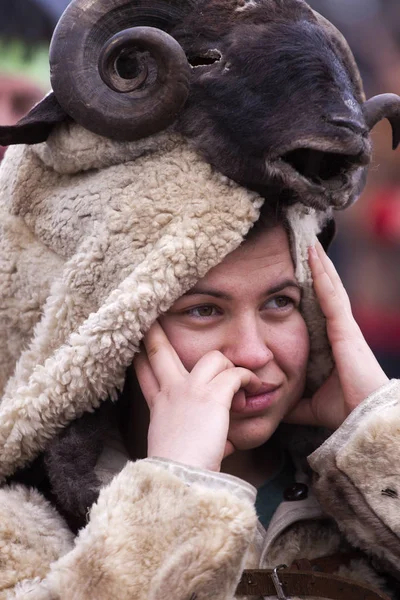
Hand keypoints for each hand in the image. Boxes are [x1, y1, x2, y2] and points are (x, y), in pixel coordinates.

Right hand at [134, 321, 262, 471]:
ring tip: (242, 381)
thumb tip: (226, 444)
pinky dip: (248, 379)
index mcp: (160, 405)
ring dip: (230, 366)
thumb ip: (200, 438)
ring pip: (213, 357)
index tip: (138, 343)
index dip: (142, 356)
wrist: (180, 478)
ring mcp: (189, 390)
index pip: (146, 373)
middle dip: (156, 332)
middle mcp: (171, 392)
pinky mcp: (211, 395)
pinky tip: (254, 388)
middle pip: (159, 351)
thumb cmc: (182, 470)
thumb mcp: (180, 450)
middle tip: (153, 318)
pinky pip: (235, 374)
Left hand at [285, 240, 388, 429]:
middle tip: (307, 247)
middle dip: (319, 270)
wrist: (365, 420)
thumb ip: (296, 402)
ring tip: (310, 244)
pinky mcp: (346, 329)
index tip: (304, 272)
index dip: (316, 288)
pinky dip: (323, 275)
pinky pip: (332, 296)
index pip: (323, 308)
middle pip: (328, 292)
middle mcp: (342, 330)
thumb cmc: (346, 410)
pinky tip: (315, 257)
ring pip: (331, 288)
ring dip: (320, 265)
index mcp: (335, 343)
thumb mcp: (312, 403)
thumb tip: (277, 406)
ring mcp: (345, 327)